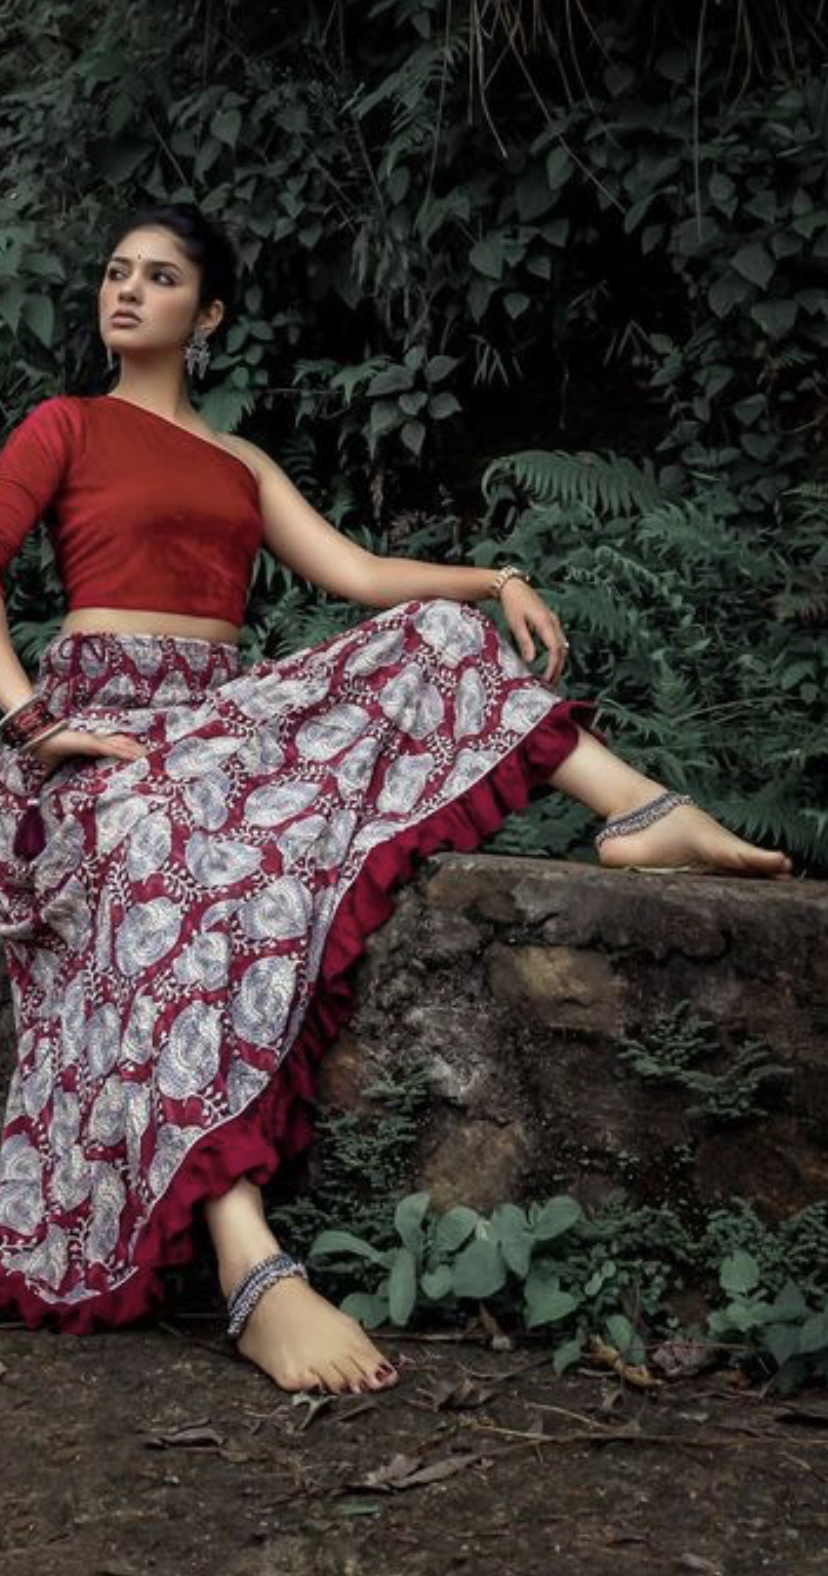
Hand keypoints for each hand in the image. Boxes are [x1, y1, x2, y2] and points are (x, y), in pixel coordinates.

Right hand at [29, 726, 148, 773]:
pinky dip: (124, 752)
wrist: (38, 738)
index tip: (141, 760)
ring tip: (151, 757)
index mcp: (93, 746)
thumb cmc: (49, 750)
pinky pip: (111, 748)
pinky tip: (136, 756)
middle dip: (138, 752)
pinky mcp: (91, 743)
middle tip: (155, 758)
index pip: (115, 748)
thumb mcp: (61, 766)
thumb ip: (66, 774)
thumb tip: (59, 790)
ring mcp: (95, 741)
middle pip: (123, 745)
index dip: (129, 753)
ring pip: (122, 745)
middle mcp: (97, 742)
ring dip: (136, 751)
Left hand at [500, 578, 569, 685]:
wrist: (514, 586)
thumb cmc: (513, 603)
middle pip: (562, 649)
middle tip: (551, 683)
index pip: (555, 650)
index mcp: (546, 623)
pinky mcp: (551, 621)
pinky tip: (551, 661)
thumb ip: (525, 642)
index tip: (547, 679)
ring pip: (563, 645)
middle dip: (558, 667)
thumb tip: (531, 660)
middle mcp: (553, 622)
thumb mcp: (515, 624)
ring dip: (559, 661)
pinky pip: (559, 640)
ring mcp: (554, 621)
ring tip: (551, 676)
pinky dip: (557, 653)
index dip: (553, 666)